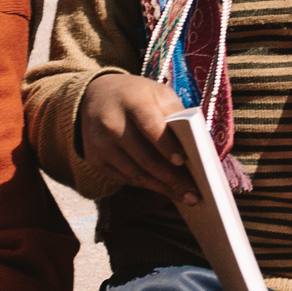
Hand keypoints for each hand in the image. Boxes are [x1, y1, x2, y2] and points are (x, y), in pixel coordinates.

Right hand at [77, 72, 199, 205]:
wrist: (95, 96)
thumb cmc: (137, 96)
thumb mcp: (158, 93)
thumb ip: (177, 113)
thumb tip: (196, 143)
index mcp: (132, 101)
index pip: (150, 126)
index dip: (166, 145)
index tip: (182, 161)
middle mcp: (111, 124)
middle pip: (143, 156)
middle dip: (170, 177)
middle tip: (193, 194)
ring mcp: (99, 144)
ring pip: (133, 172)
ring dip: (160, 187)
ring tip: (184, 197)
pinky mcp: (94, 159)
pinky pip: (123, 177)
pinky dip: (145, 185)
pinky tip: (163, 190)